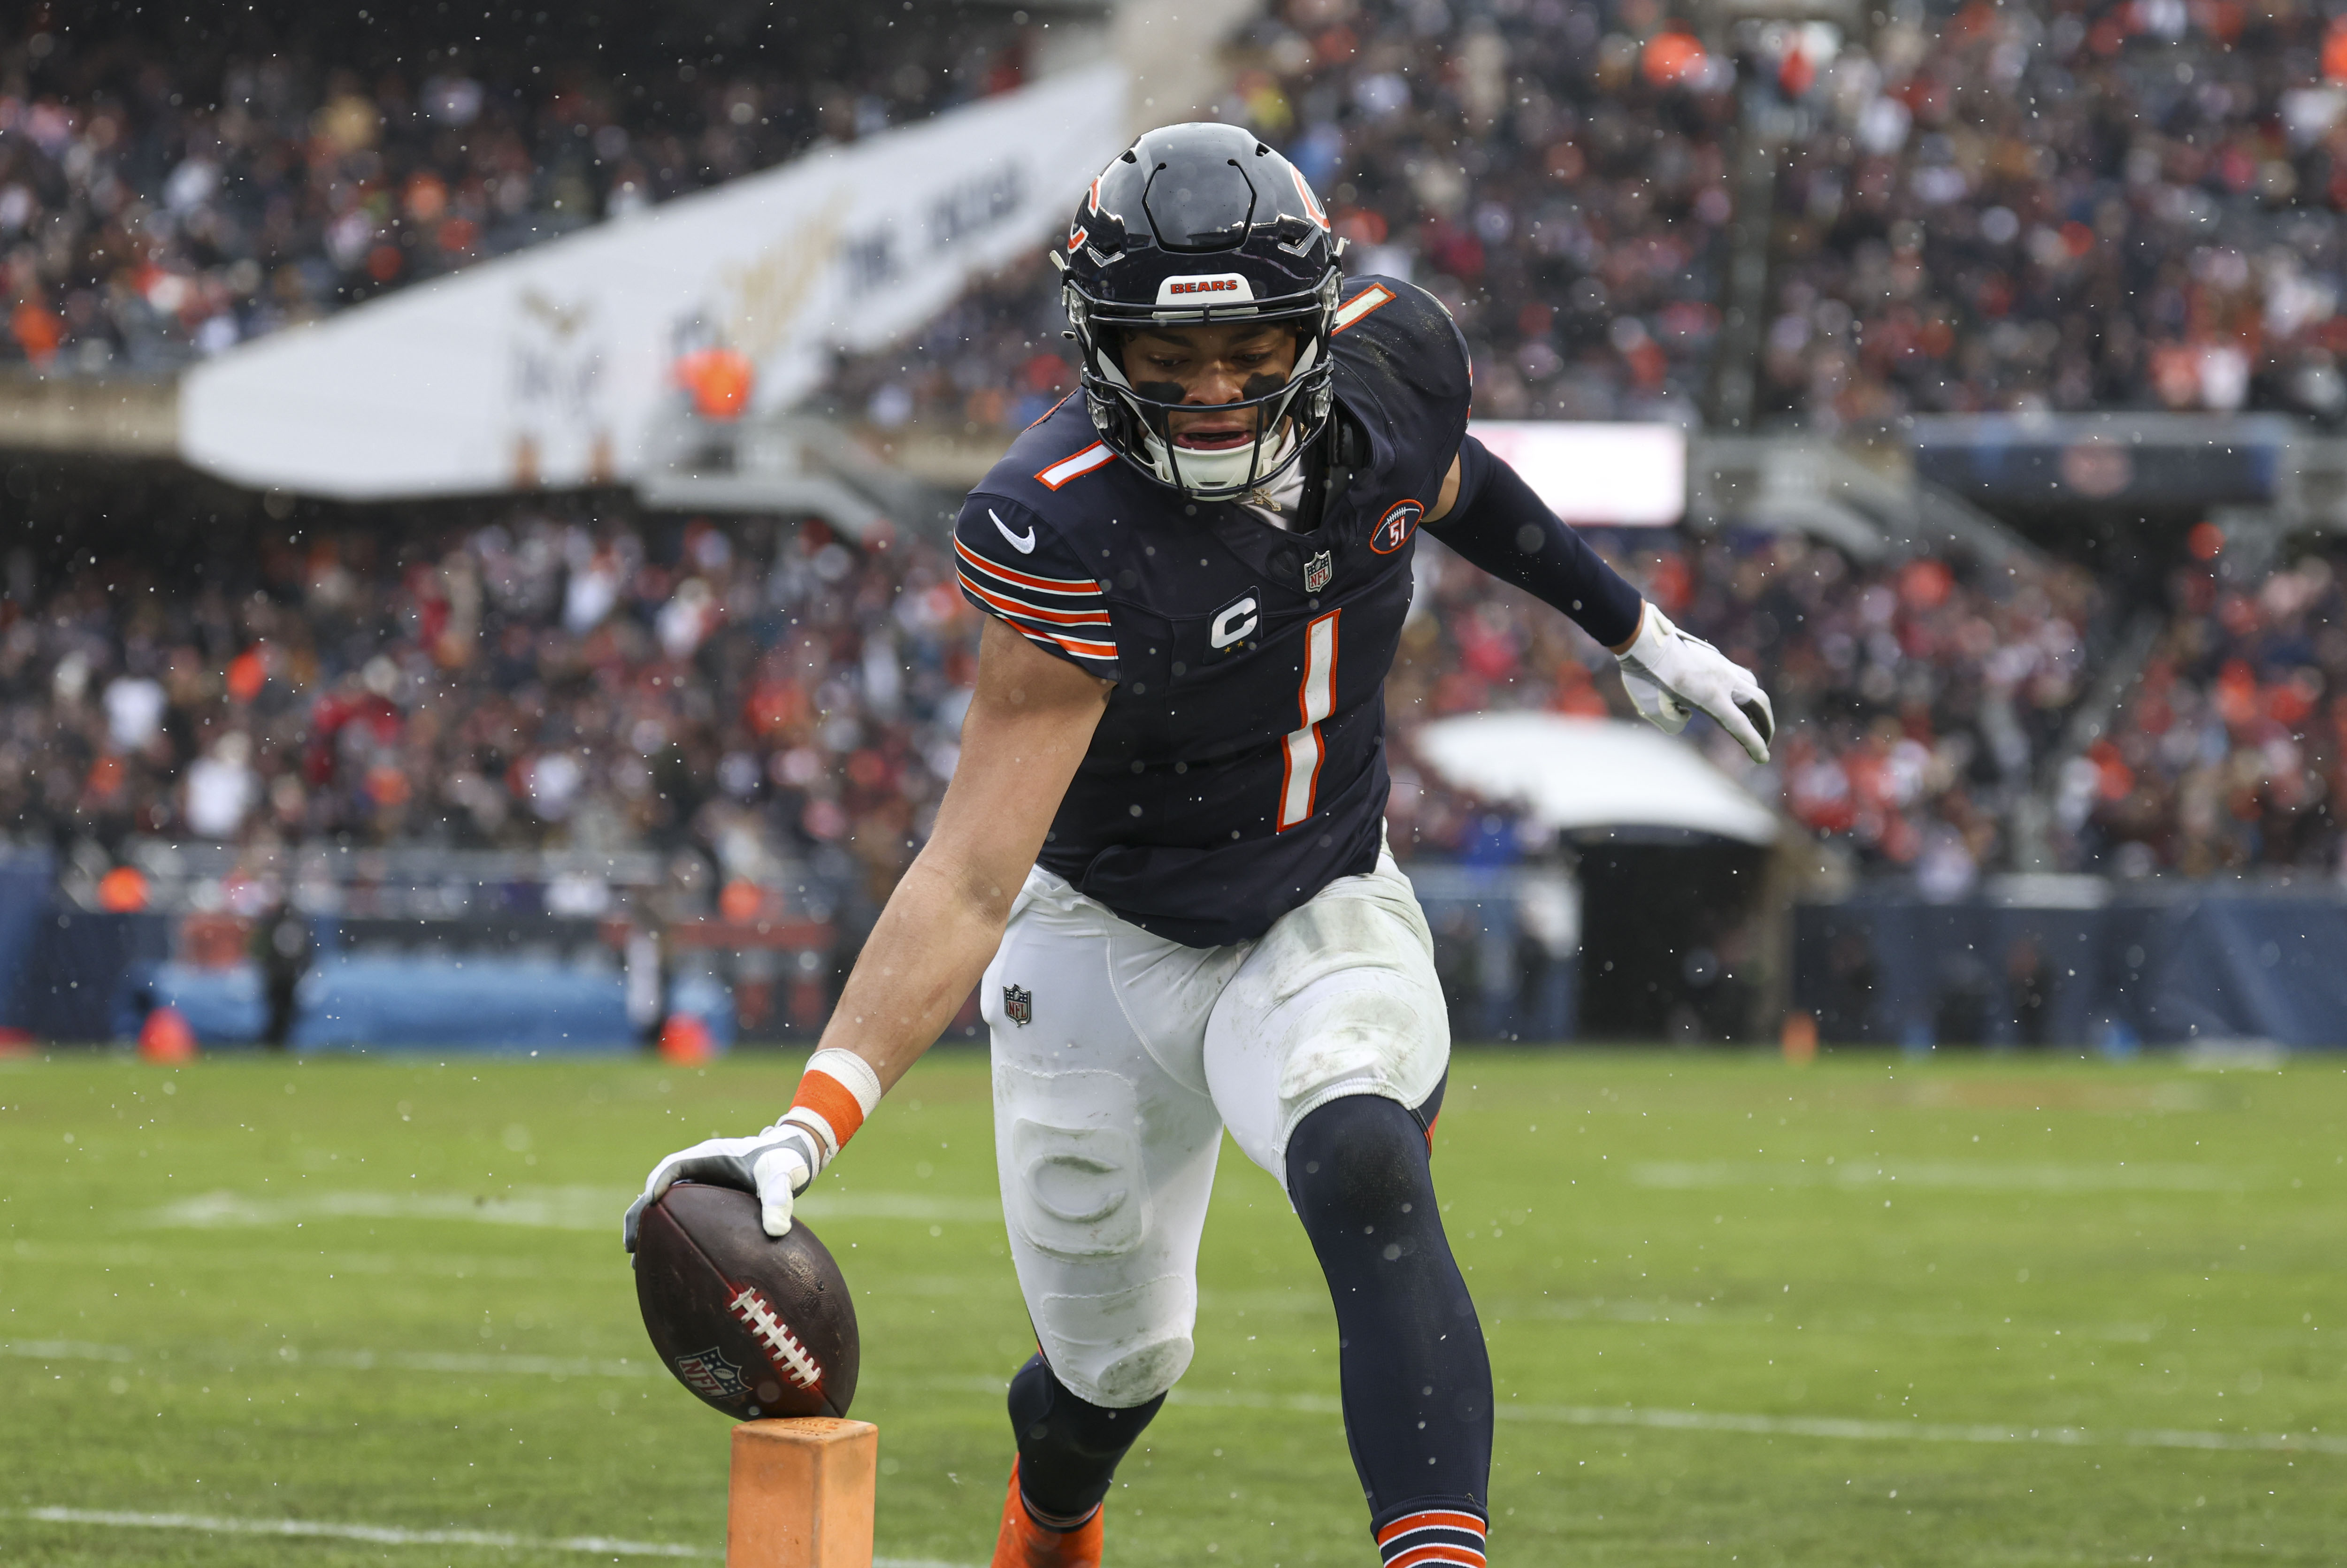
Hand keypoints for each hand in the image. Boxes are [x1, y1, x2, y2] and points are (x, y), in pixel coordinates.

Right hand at [622, 1123, 821, 1250]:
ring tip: (638, 1262)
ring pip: (664, 1206)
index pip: (673, 1166)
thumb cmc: (787, 1162)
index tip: (649, 1205)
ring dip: (648, 1229)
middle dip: (641, 1214)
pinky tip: (666, 1264)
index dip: (658, 1183)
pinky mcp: (706, 1202)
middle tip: (632, 1246)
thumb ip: (781, 1199)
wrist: (795, 1156)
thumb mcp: (784, 1177)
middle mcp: (699, 1169)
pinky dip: (667, 1236)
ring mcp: (700, 1185)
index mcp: (710, 1156)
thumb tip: (776, 1231)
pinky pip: (679, 1217)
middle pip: (658, 1189)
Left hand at [1615, 603, 1774, 762]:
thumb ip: (1674, 722)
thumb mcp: (1655, 711)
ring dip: (1757, 702)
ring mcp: (1720, 664)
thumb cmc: (1644, 678)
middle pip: (1759, 702)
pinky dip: (1740, 687)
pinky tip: (1730, 693)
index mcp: (1711, 697)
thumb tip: (1685, 714)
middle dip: (1766, 723)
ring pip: (1751, 684)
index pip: (1741, 726)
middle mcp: (1722, 679)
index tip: (1763, 758)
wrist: (1642, 640)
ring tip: (1753, 716)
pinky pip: (1735, 672)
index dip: (1755, 744)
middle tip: (1764, 739)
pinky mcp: (1713, 655)